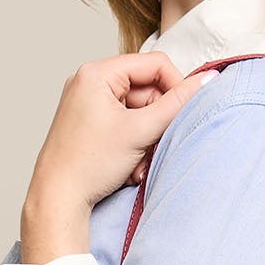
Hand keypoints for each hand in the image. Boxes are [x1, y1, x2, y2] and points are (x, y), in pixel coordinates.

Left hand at [24, 52, 217, 225]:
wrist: (57, 200)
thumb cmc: (88, 165)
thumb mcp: (140, 131)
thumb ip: (177, 103)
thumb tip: (208, 80)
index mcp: (97, 73)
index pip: (155, 64)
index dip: (176, 87)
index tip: (184, 113)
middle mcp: (89, 82)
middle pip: (147, 90)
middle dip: (157, 122)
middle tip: (156, 147)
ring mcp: (88, 103)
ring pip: (139, 112)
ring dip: (148, 138)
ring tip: (139, 163)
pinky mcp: (89, 124)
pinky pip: (125, 125)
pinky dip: (134, 145)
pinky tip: (130, 166)